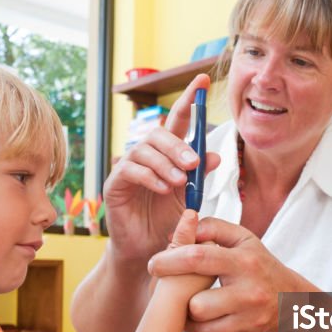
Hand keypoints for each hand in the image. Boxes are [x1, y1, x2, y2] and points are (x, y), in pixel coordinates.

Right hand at [103, 74, 219, 263]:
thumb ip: (201, 177)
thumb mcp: (191, 200)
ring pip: (145, 149)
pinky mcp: (115, 184)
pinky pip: (130, 169)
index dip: (190, 99)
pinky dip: (149, 176)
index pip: (179, 121)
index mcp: (168, 155)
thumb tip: (216, 154)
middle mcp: (147, 156)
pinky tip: (163, 189)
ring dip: (166, 163)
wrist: (147, 252)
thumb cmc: (168, 224)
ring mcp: (129, 168)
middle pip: (160, 133)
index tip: (203, 79)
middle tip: (193, 164)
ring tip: (179, 181)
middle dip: (178, 146)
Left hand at [147, 217, 308, 331]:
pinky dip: (195, 324)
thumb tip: (186, 227)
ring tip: (189, 298)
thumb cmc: (258, 264)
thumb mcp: (242, 238)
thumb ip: (213, 227)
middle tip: (172, 284)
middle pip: (195, 301)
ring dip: (187, 310)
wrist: (290, 299)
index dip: (170, 261)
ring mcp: (247, 316)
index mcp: (244, 261)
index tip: (155, 264)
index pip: (199, 258)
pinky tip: (198, 312)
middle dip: (178, 293)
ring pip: (199, 319)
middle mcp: (248, 291)